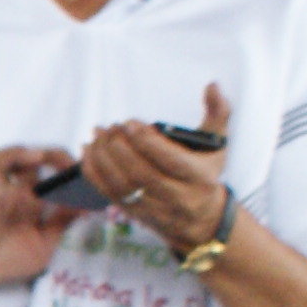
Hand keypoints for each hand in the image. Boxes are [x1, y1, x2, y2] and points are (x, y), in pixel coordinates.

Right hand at [0, 145, 78, 299]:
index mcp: (30, 198)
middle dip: (52, 155)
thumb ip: (63, 224)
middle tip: (69, 163)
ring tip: (36, 157)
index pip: (52, 172)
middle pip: (29, 157)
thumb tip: (89, 204)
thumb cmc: (5, 261)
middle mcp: (12, 191)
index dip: (69, 167)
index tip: (86, 174)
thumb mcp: (45, 244)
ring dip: (16, 154)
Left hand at [76, 82, 234, 252]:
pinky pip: (110, 194)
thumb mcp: (218, 146)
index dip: (147, 142)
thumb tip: (212, 86)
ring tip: (97, 135)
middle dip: (121, 148)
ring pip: (123, 186)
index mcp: (199, 178)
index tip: (129, 123)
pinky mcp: (135, 214)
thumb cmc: (205, 174)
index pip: (170, 161)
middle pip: (142, 174)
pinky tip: (88, 152)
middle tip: (110, 127)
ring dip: (104, 159)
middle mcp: (177, 197)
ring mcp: (154, 209)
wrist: (201, 220)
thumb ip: (219, 113)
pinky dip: (94, 173)